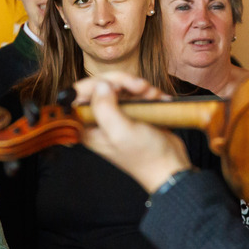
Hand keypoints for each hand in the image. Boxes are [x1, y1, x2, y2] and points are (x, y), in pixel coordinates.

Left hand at [75, 73, 191, 193]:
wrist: (170, 166)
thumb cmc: (145, 156)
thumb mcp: (121, 133)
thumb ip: (105, 108)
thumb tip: (100, 85)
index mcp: (88, 127)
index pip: (78, 94)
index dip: (97, 84)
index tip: (117, 87)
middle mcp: (99, 120)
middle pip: (101, 85)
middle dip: (123, 82)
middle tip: (140, 87)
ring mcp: (116, 115)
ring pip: (120, 86)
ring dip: (139, 86)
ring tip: (152, 96)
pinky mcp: (131, 113)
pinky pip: (134, 93)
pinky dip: (147, 92)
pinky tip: (157, 99)